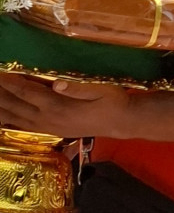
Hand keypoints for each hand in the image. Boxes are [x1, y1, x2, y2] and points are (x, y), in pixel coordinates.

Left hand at [0, 73, 128, 137]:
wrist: (122, 122)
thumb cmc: (113, 101)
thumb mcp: (102, 89)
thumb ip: (79, 87)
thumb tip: (57, 82)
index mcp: (58, 106)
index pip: (26, 92)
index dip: (8, 81)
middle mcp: (47, 119)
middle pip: (14, 105)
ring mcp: (46, 127)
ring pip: (13, 118)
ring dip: (0, 106)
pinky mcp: (48, 131)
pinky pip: (20, 127)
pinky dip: (6, 121)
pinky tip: (0, 115)